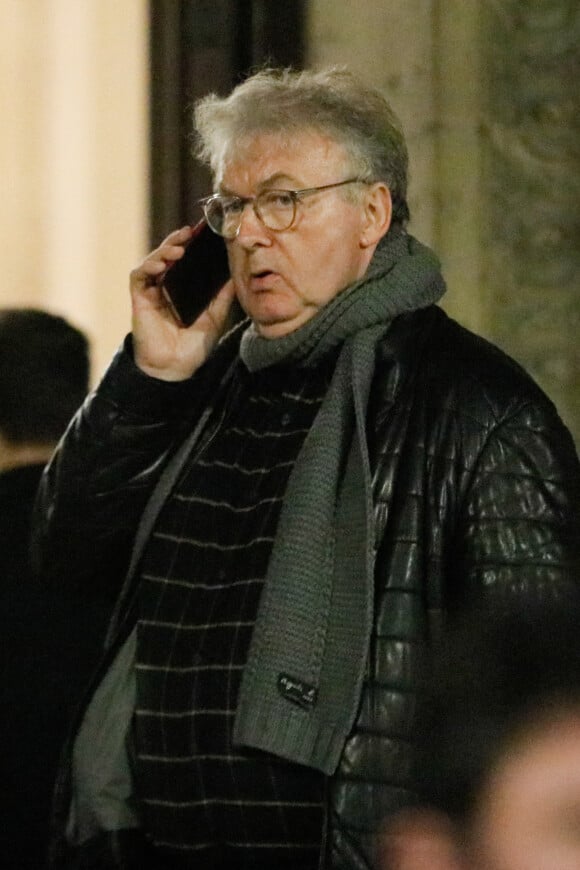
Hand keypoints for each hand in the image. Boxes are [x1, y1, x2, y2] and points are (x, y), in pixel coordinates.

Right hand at [130, 226, 235, 380]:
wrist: (177, 368)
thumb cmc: (195, 345)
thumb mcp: (216, 316)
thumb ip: (223, 296)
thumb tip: (237, 274)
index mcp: (184, 288)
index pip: (187, 260)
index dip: (193, 245)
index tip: (205, 233)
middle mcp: (167, 286)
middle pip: (170, 255)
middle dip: (179, 241)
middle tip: (191, 232)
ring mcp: (152, 291)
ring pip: (154, 260)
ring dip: (165, 250)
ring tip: (179, 249)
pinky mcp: (139, 298)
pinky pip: (140, 275)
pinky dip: (149, 266)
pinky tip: (162, 265)